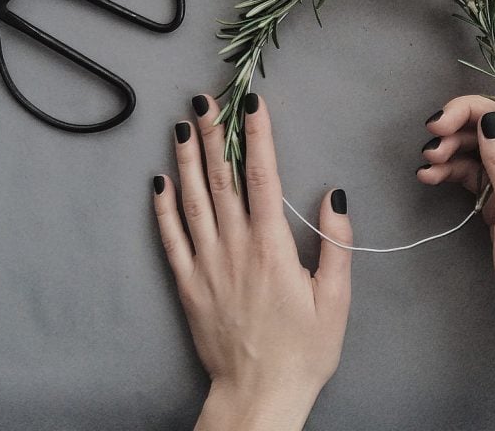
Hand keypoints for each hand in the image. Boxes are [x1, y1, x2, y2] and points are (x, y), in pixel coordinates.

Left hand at [153, 92, 351, 430]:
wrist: (259, 397)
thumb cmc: (303, 350)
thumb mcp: (335, 300)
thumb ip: (335, 243)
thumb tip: (333, 195)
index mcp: (271, 246)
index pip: (263, 176)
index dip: (257, 135)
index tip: (252, 103)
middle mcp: (234, 246)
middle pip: (221, 178)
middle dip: (213, 133)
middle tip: (205, 98)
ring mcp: (206, 264)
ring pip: (192, 200)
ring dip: (186, 159)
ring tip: (181, 125)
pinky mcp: (187, 284)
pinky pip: (170, 238)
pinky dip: (163, 208)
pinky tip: (159, 181)